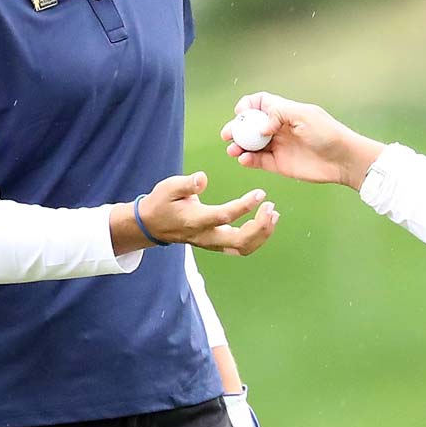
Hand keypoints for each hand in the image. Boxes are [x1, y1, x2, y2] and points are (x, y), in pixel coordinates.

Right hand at [132, 172, 278, 254]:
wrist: (152, 225)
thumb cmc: (161, 203)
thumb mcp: (168, 187)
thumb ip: (186, 184)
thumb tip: (203, 178)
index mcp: (195, 220)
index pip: (224, 216)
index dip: (244, 206)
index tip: (260, 193)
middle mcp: (206, 236)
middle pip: (239, 241)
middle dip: (260, 227)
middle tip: (271, 207)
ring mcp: (212, 244)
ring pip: (243, 248)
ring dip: (262, 234)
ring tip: (273, 214)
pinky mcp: (217, 245)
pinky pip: (241, 247)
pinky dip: (257, 238)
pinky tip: (265, 222)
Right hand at [224, 92, 384, 188]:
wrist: (343, 159)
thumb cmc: (328, 133)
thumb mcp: (304, 116)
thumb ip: (279, 114)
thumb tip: (259, 127)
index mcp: (284, 112)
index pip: (259, 103)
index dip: (247, 106)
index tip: (242, 113)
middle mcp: (278, 128)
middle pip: (249, 126)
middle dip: (236, 128)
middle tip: (228, 134)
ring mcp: (278, 146)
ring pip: (251, 145)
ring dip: (239, 146)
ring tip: (233, 149)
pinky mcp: (279, 164)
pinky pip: (258, 161)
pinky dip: (248, 160)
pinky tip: (244, 159)